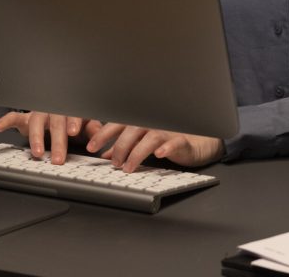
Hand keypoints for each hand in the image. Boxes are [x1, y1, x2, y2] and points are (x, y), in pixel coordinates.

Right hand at [0, 111, 102, 164]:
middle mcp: (54, 110)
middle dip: (56, 140)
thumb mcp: (86, 124)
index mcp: (70, 109)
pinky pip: (14, 117)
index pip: (73, 114)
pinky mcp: (26, 119)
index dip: (73, 121)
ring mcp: (39, 113)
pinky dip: (6, 120)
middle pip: (55, 122)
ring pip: (35, 121)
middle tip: (58, 158)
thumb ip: (92, 129)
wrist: (60, 109)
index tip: (73, 132)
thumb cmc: (73, 120)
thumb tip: (98, 137)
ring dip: (36, 137)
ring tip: (37, 152)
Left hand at [87, 123, 224, 172]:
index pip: (119, 123)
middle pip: (132, 129)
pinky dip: (166, 147)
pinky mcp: (182, 140)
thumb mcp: (143, 143)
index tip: (90, 146)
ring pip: (150, 137)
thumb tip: (106, 154)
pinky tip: (159, 154)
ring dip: (137, 152)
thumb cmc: (169, 139)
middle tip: (114, 163)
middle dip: (120, 146)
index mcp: (142, 121)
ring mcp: (168, 130)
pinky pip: (174, 142)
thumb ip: (125, 146)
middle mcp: (153, 123)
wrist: (198, 141)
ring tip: (128, 167)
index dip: (104, 133)